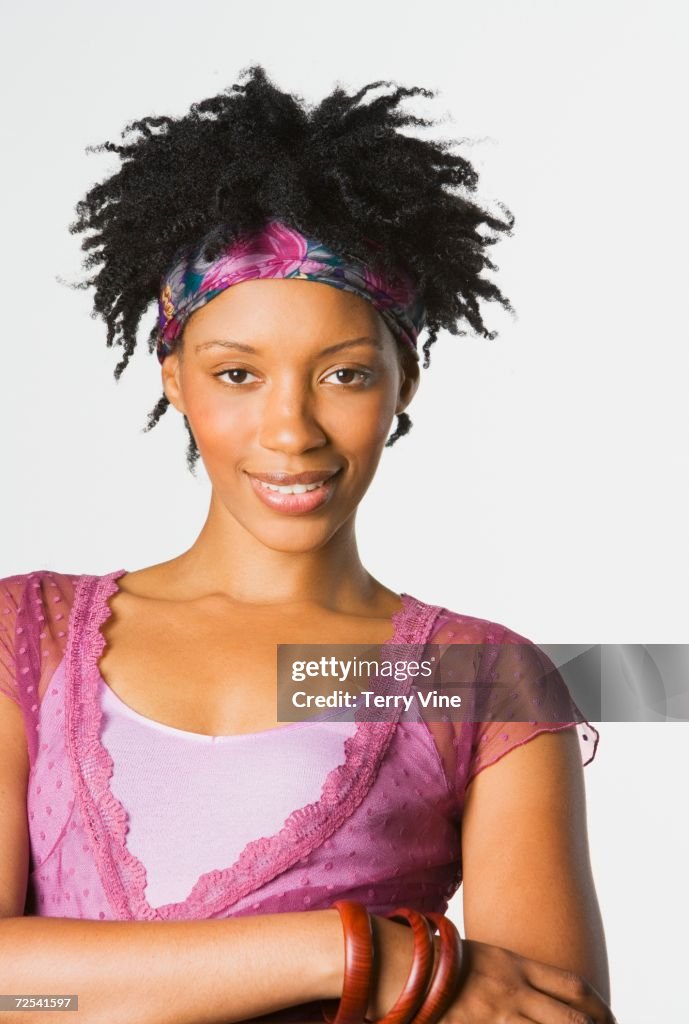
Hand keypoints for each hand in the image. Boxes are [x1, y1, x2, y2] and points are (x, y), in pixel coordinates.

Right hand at [368, 918, 617, 1023]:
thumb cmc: (435, 960)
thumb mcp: (480, 957)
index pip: (572, 986)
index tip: (610, 1019)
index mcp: (516, 964)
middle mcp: (513, 989)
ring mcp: (497, 1014)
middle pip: (571, 1017)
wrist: (396, 964)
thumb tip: (531, 988)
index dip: (599, 1007)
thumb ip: (509, 973)